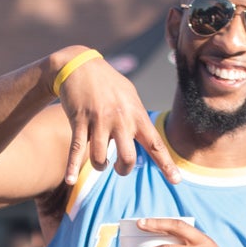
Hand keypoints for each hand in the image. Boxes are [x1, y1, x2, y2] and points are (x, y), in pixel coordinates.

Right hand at [54, 50, 178, 186]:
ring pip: (100, 158)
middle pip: (127, 158)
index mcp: (136, 115)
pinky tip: (70, 179)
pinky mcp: (79, 121)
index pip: (155, 144)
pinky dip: (72, 167)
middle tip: (118, 167)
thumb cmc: (108, 84)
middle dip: (123, 169)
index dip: (166, 164)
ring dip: (100, 166)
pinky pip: (76, 149)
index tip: (176, 181)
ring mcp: (99, 120)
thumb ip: (138, 119)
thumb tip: (148, 140)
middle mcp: (120, 119)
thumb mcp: (130, 96)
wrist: (80, 66)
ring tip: (100, 162)